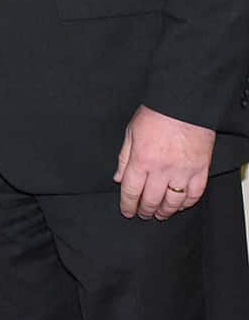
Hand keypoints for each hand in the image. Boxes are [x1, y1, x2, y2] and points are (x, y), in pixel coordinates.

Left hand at [113, 105, 214, 220]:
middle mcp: (161, 170)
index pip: (130, 190)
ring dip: (165, 211)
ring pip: (173, 201)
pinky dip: (187, 203)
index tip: (127, 211)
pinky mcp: (200, 171)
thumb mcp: (131, 133)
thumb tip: (118, 178)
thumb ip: (124, 158)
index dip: (127, 204)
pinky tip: (180, 205)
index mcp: (141, 160)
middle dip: (145, 210)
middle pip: (151, 199)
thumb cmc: (155, 115)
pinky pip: (194, 194)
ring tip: (160, 214)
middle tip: (142, 214)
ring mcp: (183, 172)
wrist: (183, 105)